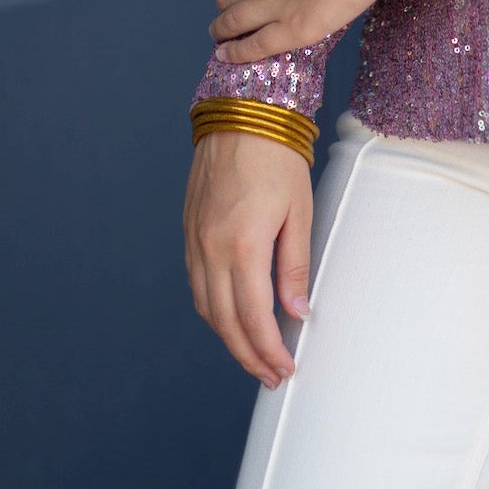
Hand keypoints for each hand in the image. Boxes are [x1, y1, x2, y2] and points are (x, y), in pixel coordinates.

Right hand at [184, 129, 311, 389]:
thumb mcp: (299, 211)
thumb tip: (297, 315)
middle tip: (271, 375)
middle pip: (224, 323)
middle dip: (248, 355)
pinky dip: (213, 309)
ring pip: (206, 308)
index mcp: (243, 246)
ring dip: (228, 337)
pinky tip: (230, 316)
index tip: (285, 369)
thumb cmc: (277, 158)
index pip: (253, 318)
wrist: (242, 114)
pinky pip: (196, 285)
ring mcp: (195, 241)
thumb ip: (295, 267)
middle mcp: (211, 250)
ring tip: (254, 354)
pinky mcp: (189, 231)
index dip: (268, 351)